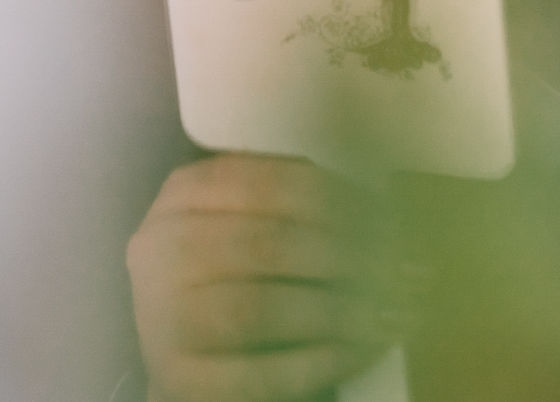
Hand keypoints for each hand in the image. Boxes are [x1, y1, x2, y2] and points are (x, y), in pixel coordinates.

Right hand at [128, 154, 403, 401]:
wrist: (196, 346)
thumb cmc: (245, 268)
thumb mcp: (262, 215)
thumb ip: (308, 202)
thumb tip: (390, 213)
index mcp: (185, 193)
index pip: (271, 182)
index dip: (340, 200)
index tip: (392, 217)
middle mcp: (160, 249)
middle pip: (267, 244)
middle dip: (346, 255)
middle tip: (400, 267)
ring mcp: (161, 317)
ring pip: (258, 309)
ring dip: (337, 309)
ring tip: (391, 309)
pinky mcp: (179, 377)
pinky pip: (259, 372)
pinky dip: (321, 359)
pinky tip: (363, 349)